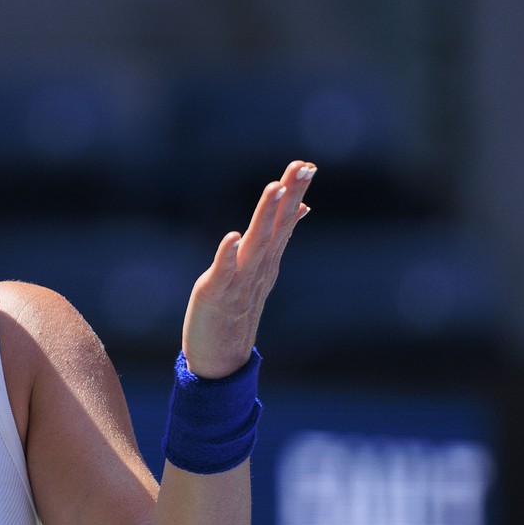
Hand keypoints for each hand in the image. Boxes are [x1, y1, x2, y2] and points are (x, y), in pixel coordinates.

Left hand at [181, 160, 315, 377]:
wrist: (221, 360)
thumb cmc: (237, 310)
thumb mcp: (261, 271)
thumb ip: (278, 238)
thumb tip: (300, 208)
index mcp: (267, 260)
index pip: (284, 221)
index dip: (295, 193)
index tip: (308, 165)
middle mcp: (258, 268)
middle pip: (276, 227)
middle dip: (288, 196)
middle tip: (301, 167)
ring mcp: (238, 281)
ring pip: (255, 245)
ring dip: (265, 217)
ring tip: (274, 188)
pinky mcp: (215, 295)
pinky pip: (223, 272)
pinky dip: (228, 255)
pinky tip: (232, 236)